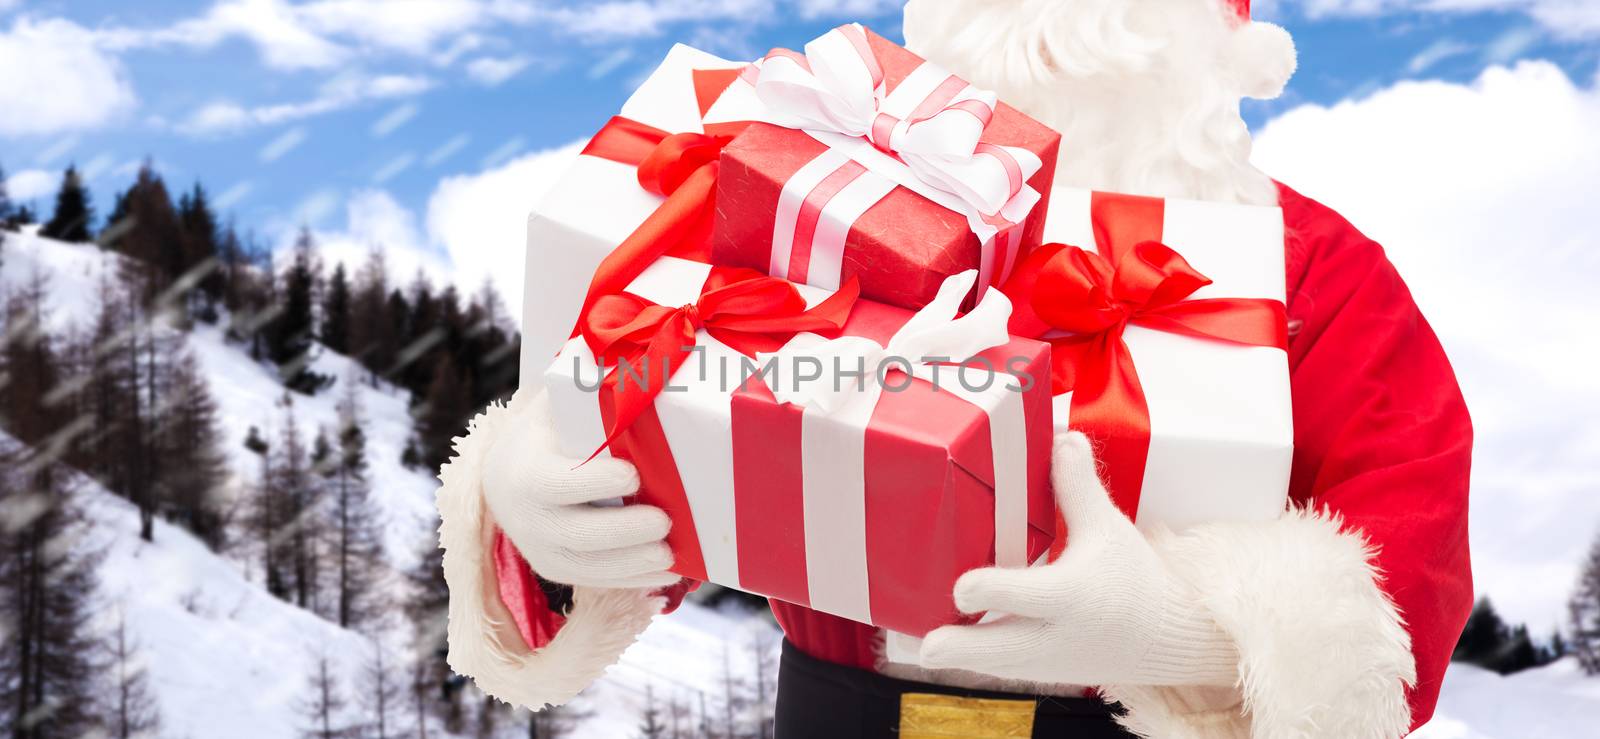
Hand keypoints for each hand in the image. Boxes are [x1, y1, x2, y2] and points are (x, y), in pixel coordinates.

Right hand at [481, 391, 676, 589]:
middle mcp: (527, 518)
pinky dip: (632, 582)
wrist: (504, 476)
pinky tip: (664, 575)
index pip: (557, 484)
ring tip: (669, 555)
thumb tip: (641, 364)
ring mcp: (540, 549)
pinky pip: (596, 582)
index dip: (594, 483)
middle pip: (578, 534)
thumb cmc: (548, 432)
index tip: (633, 476)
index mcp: (525, 472)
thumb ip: (588, 390)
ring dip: (632, 564)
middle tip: (664, 521)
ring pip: (588, 568)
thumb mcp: (556, 407)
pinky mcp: (556, 569)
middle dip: (624, 532)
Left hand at [919, 432, 1238, 686]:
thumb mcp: (1107, 528)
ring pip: (990, 667)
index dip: (988, 589)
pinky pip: (997, 670)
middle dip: (958, 646)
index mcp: (1072, 595)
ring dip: (957, 655)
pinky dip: (970, 658)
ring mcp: (1044, 661)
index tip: (963, 584)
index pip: (1024, 595)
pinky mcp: (1036, 673)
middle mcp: (1055, 634)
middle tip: (926, 643)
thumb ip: (1078, 486)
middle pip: (998, 649)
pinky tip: (942, 641)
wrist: (1162, 637)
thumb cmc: (1131, 578)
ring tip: (923, 642)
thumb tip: (1063, 439)